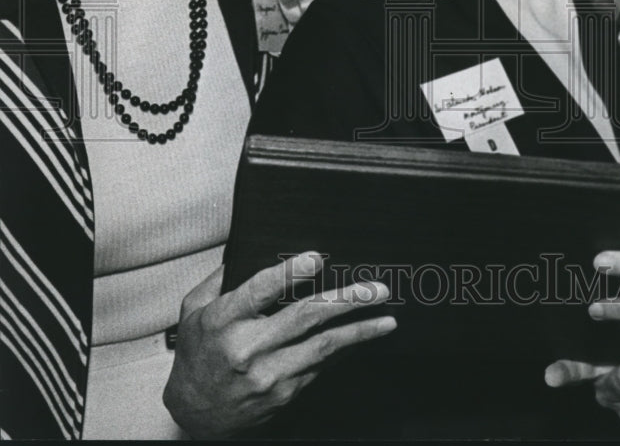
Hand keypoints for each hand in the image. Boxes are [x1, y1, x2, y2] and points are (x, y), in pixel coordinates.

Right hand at [163, 252, 395, 437]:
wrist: (194, 414)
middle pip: (305, 317)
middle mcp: (247, 348)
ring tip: (386, 319)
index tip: (316, 258)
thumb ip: (219, 279)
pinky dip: (344, 350)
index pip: (260, 290)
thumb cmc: (196, 355)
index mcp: (222, 321)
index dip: (289, 273)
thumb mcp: (193, 311)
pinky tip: (362, 338)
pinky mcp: (282, 394)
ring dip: (359, 331)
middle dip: (347, 299)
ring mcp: (268, 374)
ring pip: (323, 346)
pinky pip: (321, 366)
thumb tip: (246, 246)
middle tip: (377, 289)